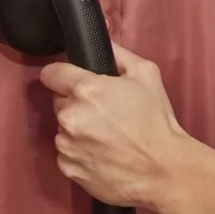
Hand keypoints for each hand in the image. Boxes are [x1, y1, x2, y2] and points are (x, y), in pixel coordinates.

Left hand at [39, 44, 214, 213]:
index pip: (51, 73)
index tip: (71, 81)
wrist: (163, 171)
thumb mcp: (146, 74)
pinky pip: (67, 154)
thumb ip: (118, 54)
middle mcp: (70, 116)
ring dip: (78, 130)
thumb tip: (101, 43)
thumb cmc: (157, 122)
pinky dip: (80, 153)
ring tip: (106, 137)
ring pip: (63, 129)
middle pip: (59, 102)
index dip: (62, 75)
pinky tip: (103, 154)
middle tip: (103, 112)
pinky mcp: (69, 168)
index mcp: (85, 89)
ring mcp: (67, 145)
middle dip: (76, 104)